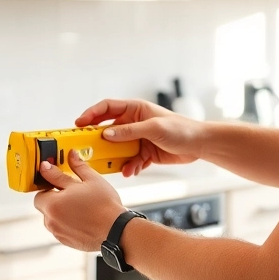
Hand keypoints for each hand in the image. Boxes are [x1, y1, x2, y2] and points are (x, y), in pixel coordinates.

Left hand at [32, 152, 126, 251]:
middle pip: (44, 204)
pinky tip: (83, 217)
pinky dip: (67, 222)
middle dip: (55, 197)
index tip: (57, 178)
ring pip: (52, 216)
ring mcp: (58, 232)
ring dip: (60, 210)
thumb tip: (70, 155)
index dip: (49, 182)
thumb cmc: (105, 206)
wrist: (116, 231)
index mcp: (53, 203)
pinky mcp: (65, 240)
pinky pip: (60, 227)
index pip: (40, 190)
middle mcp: (51, 219)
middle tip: (72, 193)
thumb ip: (76, 167)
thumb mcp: (91, 180)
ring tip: (80, 206)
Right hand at [74, 98, 205, 176]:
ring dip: (115, 158)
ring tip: (113, 166)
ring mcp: (138, 138)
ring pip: (118, 149)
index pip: (107, 108)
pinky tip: (130, 171)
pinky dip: (129, 166)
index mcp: (135, 109)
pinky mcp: (144, 153)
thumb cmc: (181, 129)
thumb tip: (106, 134)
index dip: (91, 114)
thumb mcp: (153, 128)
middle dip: (98, 141)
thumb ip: (129, 132)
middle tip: (86, 150)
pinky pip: (130, 160)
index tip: (78, 125)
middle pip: (108, 130)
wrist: (200, 145)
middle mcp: (134, 123)